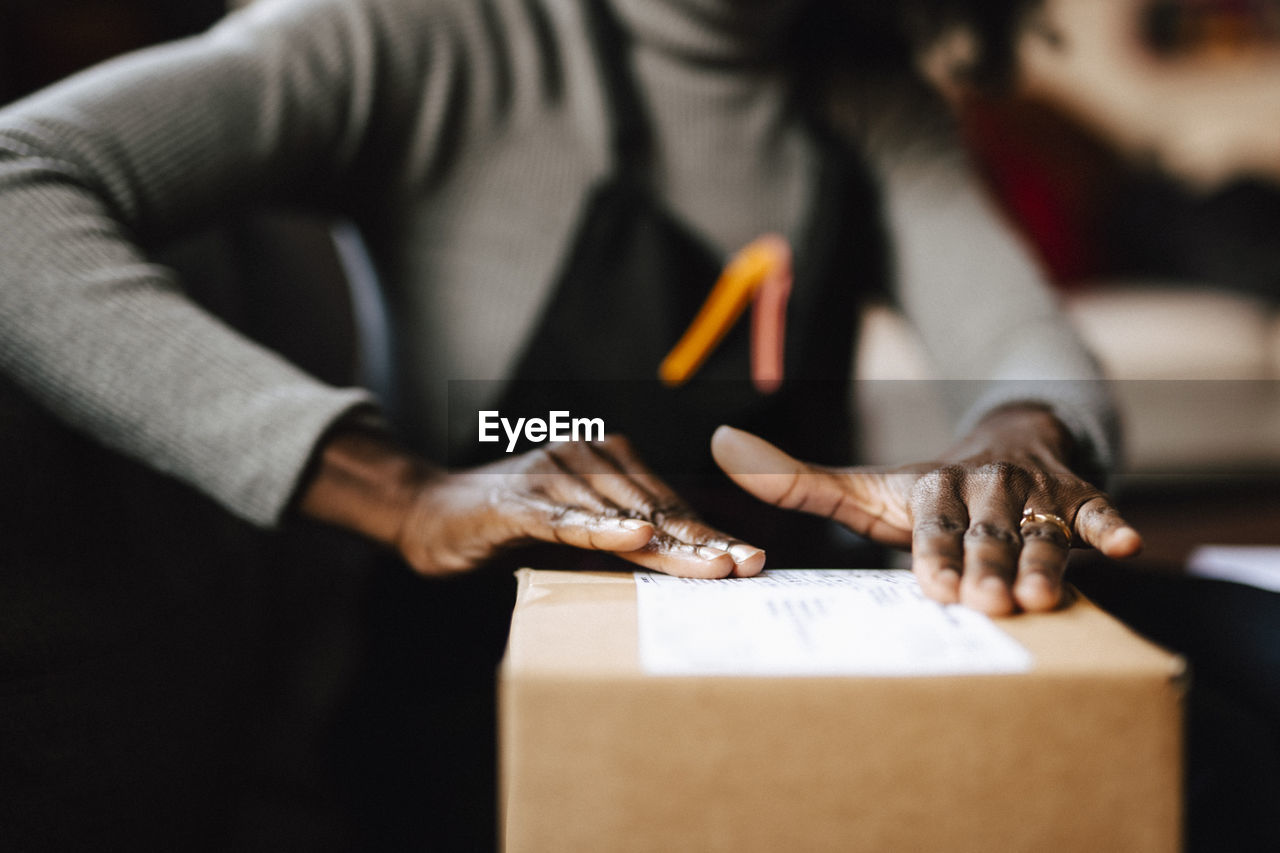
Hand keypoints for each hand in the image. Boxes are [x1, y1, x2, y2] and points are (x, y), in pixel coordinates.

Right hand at [300, 429, 764, 578]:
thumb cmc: (507, 527)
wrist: (427, 513)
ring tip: (712, 567)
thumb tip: (680, 567)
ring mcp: (549, 476)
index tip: (751, 560)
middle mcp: (583, 457)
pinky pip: (567, 519)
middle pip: (652, 507)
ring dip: (668, 543)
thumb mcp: (574, 534)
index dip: (707, 533)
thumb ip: (618, 541)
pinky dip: (603, 529)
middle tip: (748, 565)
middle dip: (702, 541)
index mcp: (603, 459)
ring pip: (618, 514)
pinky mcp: (516, 502)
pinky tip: (638, 537)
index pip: (665, 502)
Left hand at [711, 406, 1141, 614]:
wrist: (1007, 440)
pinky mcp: (1078, 495)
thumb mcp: (865, 487)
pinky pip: (1097, 507)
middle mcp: (984, 486)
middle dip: (988, 566)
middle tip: (990, 605)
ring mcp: (1034, 491)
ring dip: (1047, 559)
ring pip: (1041, 528)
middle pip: (986, 531)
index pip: (930, 525)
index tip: (933, 588)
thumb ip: (797, 482)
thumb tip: (720, 444)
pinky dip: (1111, 522)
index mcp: (933, 487)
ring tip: (1045, 598)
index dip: (933, 555)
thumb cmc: (927, 488)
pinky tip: (1128, 544)